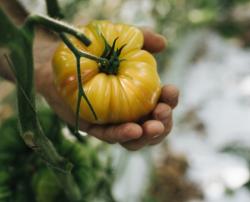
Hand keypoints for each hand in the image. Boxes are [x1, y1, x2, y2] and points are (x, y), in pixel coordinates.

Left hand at [34, 27, 178, 150]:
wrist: (62, 58)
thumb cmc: (95, 50)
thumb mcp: (121, 39)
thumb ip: (143, 38)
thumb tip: (163, 44)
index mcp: (141, 95)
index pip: (162, 103)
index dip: (170, 101)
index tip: (171, 90)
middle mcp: (129, 112)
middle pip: (153, 126)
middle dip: (163, 123)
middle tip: (162, 112)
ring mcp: (112, 122)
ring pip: (135, 138)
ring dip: (147, 135)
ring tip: (152, 127)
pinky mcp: (94, 127)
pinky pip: (109, 136)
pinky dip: (122, 135)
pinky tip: (134, 130)